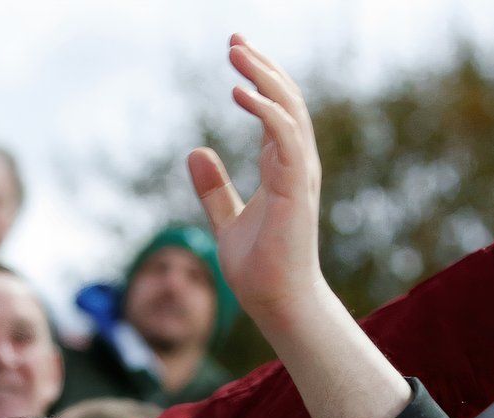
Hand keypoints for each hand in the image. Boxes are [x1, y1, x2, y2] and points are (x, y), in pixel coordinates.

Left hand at [186, 34, 407, 417]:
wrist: (275, 302)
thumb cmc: (259, 268)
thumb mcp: (226, 220)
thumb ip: (213, 187)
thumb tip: (194, 151)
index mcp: (282, 168)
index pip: (276, 111)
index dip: (259, 79)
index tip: (236, 52)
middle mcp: (296, 165)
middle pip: (286, 101)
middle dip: (263, 66)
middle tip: (234, 39)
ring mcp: (300, 175)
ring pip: (289, 111)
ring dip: (264, 77)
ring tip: (236, 54)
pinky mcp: (295, 188)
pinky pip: (285, 138)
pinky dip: (265, 110)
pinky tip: (240, 91)